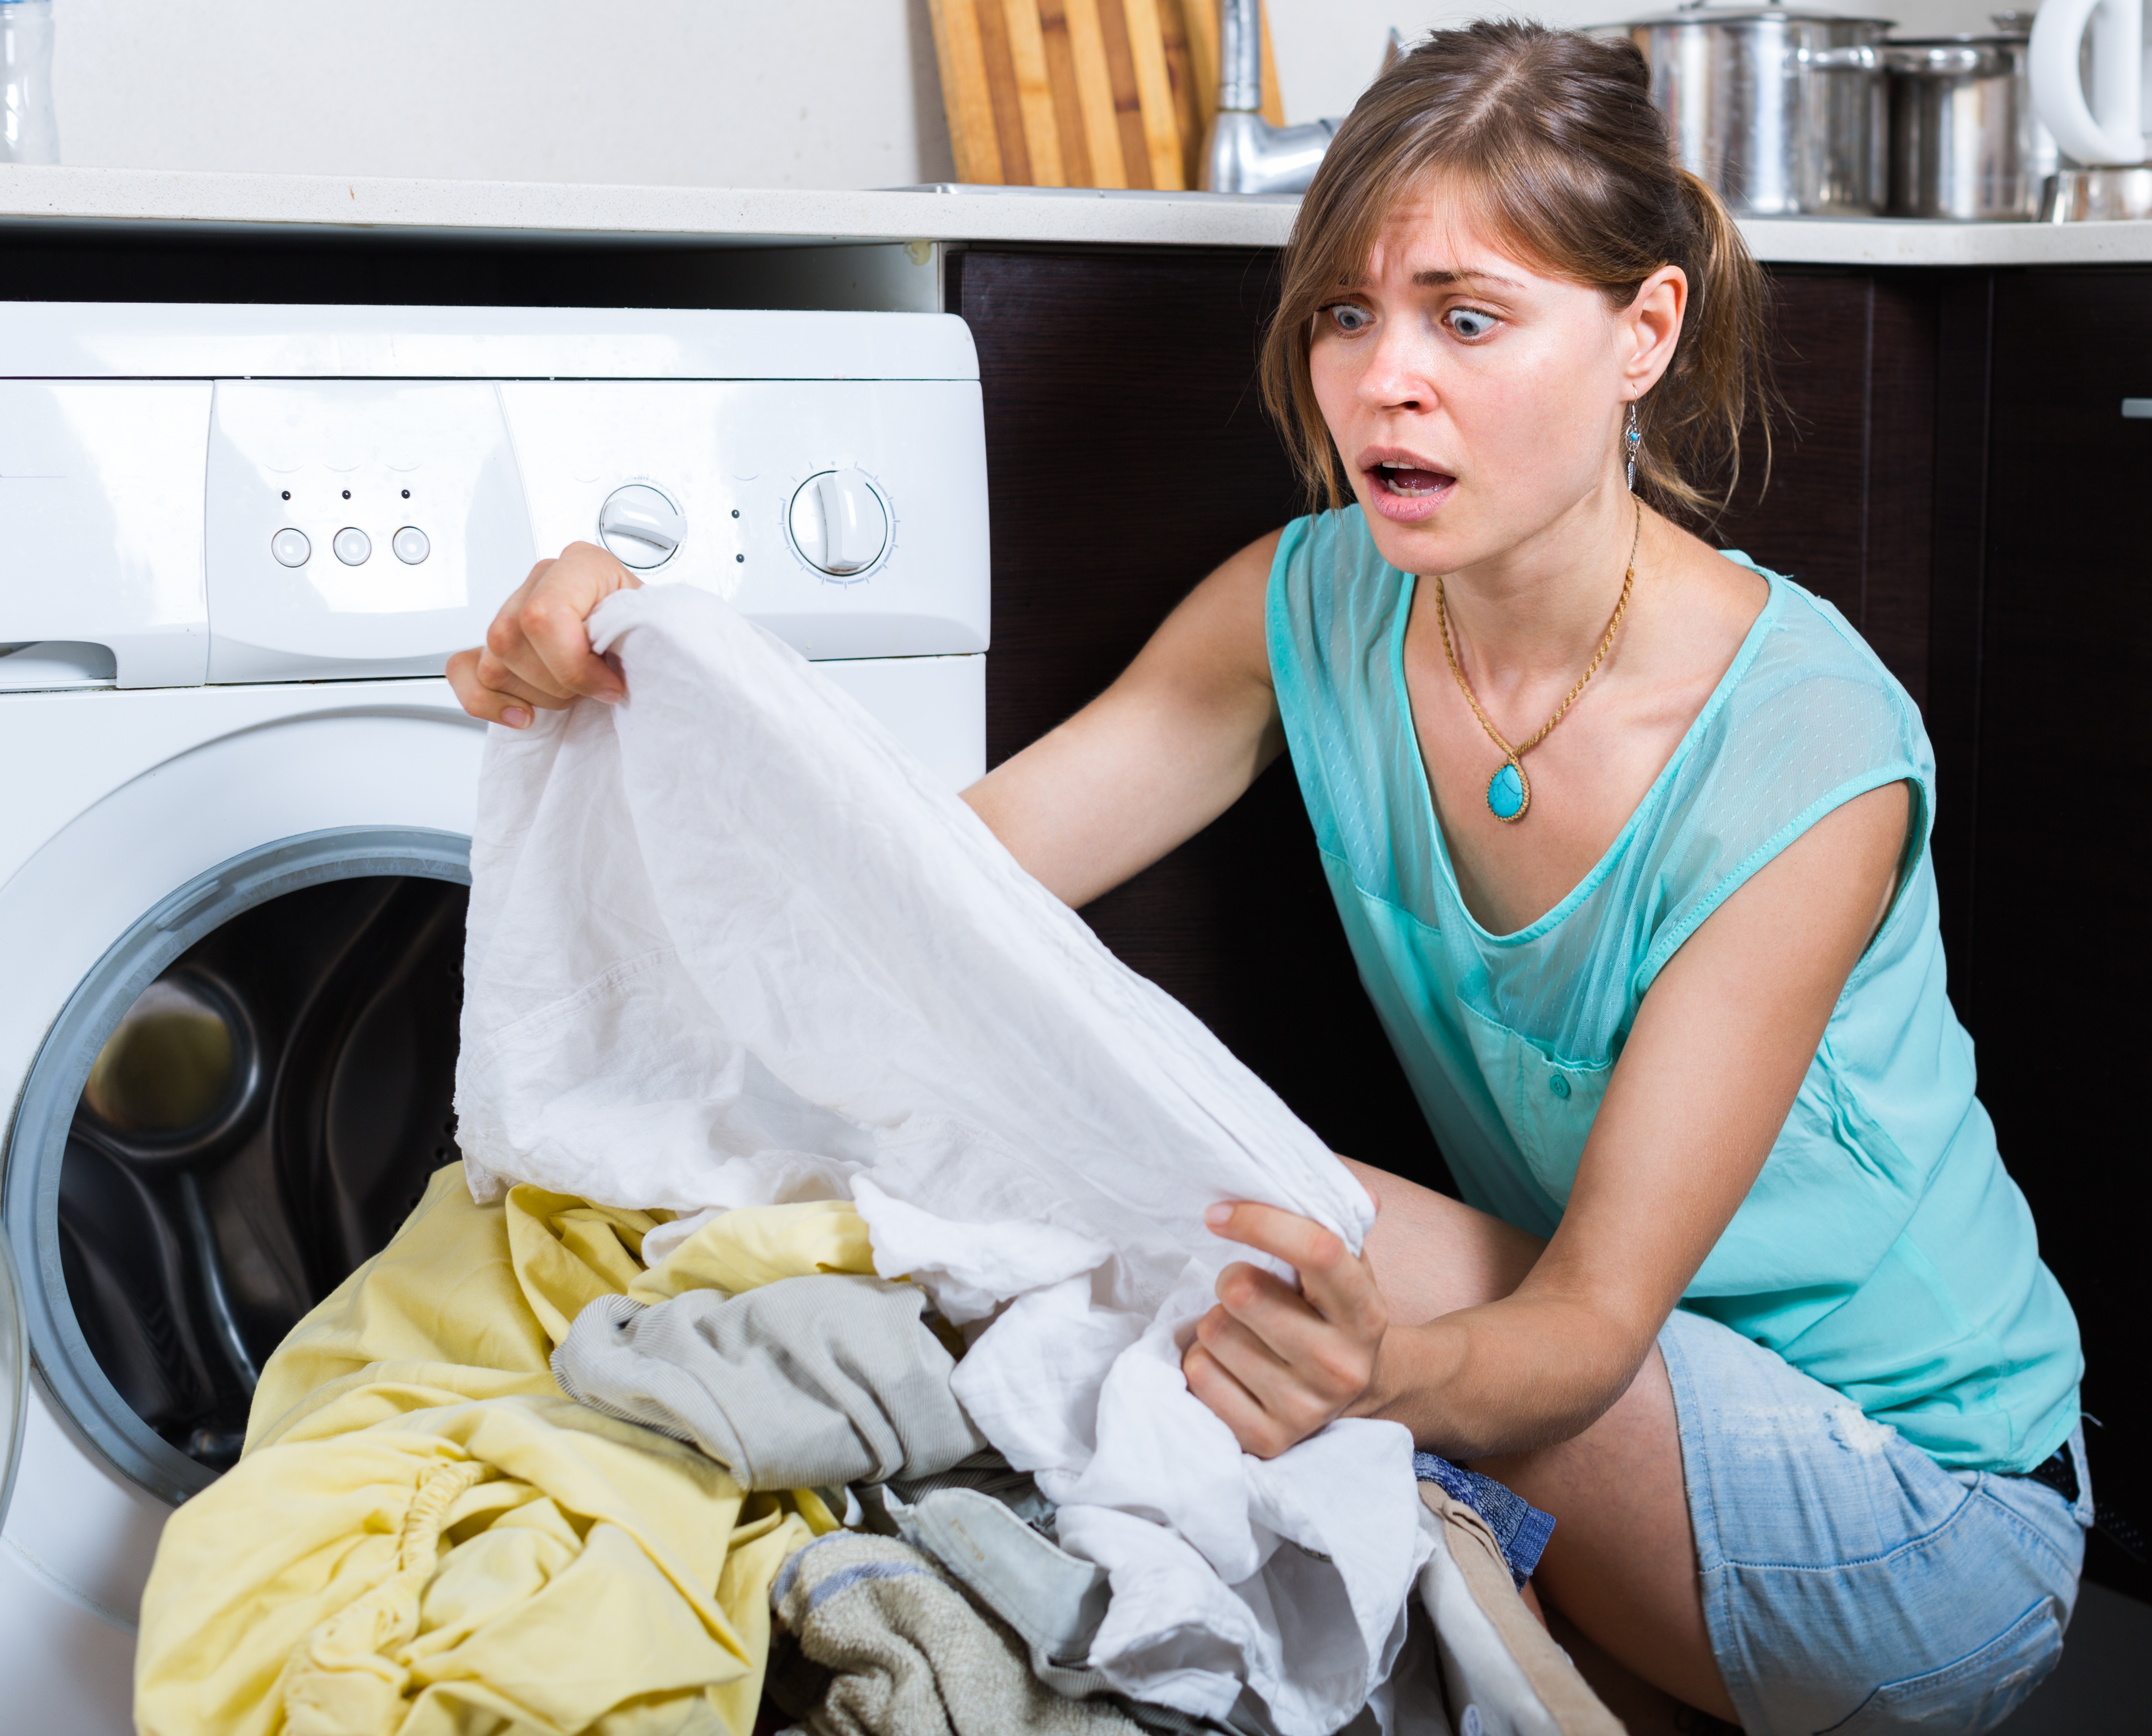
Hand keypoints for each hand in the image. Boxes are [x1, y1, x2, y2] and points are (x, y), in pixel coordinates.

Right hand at [445, 542, 641, 725]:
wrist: (644, 641)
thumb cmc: (648, 633)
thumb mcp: (655, 627)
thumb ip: (634, 636)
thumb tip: (616, 665)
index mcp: (581, 564)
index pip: (543, 616)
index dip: (574, 665)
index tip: (610, 687)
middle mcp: (541, 581)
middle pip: (511, 640)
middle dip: (558, 683)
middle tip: (594, 689)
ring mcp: (511, 610)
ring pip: (492, 663)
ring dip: (537, 694)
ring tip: (574, 691)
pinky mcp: (491, 642)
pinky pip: (463, 671)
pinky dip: (488, 701)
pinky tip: (523, 713)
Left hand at [1182, 1200, 1387, 1458]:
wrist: (1358, 1393)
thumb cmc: (1333, 1314)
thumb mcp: (1347, 1267)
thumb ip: (1336, 1221)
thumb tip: (1346, 1186)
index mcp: (1365, 1311)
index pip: (1317, 1249)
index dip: (1260, 1221)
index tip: (1218, 1214)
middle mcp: (1340, 1365)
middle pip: (1243, 1292)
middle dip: (1231, 1279)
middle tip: (1243, 1287)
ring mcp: (1305, 1408)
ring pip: (1214, 1332)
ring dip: (1214, 1322)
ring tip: (1243, 1330)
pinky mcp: (1268, 1440)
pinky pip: (1198, 1375)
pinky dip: (1201, 1362)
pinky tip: (1230, 1365)